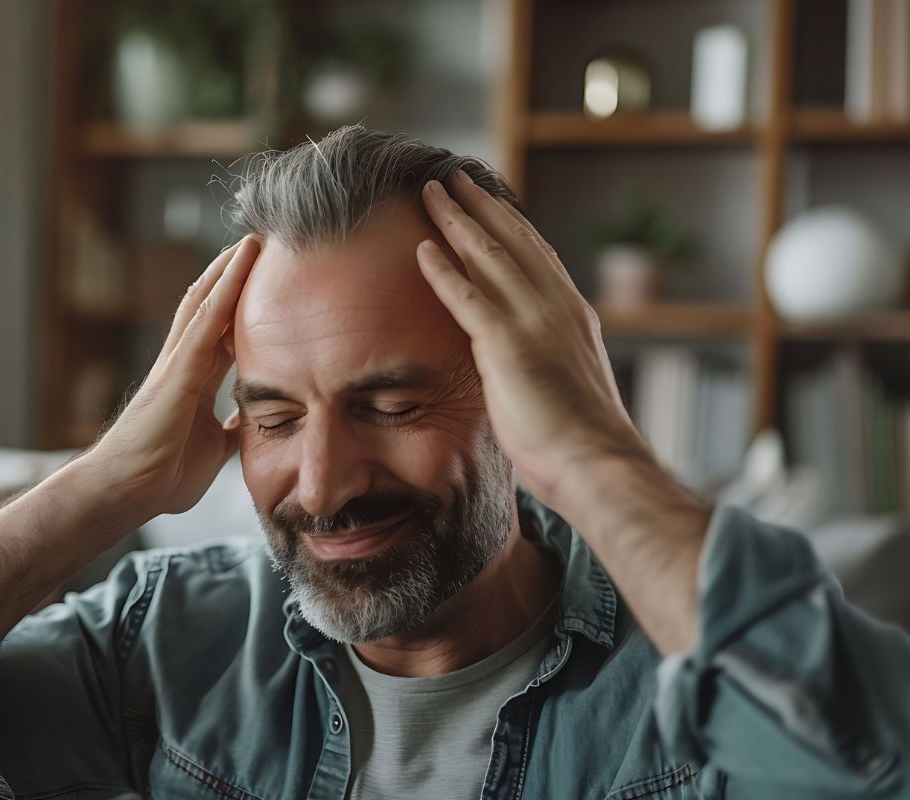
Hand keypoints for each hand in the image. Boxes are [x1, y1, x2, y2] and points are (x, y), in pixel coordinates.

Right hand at [83, 236, 261, 517]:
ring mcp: (178, 363)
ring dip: (230, 269)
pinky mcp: (177, 371)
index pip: (223, 332)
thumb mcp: (215, 448)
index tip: (270, 283)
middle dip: (235, 277)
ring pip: (207, 302)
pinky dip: (225, 289)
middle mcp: (184, 363)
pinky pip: (205, 321)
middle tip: (262, 246)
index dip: (244, 306)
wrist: (125, 492)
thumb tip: (255, 422)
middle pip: (212, 306)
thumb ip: (232, 429)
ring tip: (253, 240)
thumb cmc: (160, 475)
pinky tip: (241, 262)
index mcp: (194, 380)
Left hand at [416, 173, 653, 513]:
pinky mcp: (507, 344)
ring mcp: (533, 321)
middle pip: (513, 241)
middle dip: (481, 205)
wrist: (595, 462)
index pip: (537, 255)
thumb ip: (544, 358)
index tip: (488, 201)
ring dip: (456, 221)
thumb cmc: (580, 441)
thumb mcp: (564, 384)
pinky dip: (442, 270)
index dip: (510, 224)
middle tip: (453, 177)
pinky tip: (421, 249)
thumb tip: (522, 360)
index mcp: (571, 315)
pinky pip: (466, 296)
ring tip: (431, 193)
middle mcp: (556, 307)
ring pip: (488, 256)